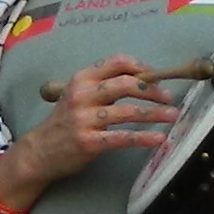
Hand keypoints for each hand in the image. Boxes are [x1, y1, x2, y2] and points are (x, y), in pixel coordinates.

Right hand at [1, 55, 180, 203]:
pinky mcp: (89, 142)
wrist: (40, 151)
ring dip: (155, 113)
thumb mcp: (78, 96)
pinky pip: (123, 138)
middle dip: (153, 90)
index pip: (117, 62)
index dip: (141, 68)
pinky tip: (160, 139)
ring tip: (173, 116)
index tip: (157, 78)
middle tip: (170, 98)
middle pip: (126, 84)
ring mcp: (85, 119)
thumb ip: (102, 87)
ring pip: (128, 111)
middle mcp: (83, 94)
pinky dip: (144, 138)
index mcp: (82, 78)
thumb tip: (139, 81)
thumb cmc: (65, 123)